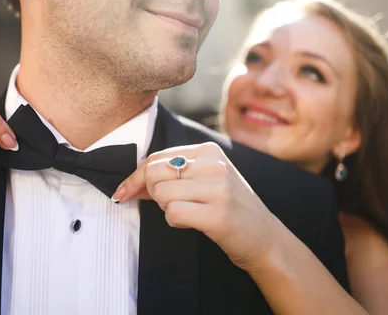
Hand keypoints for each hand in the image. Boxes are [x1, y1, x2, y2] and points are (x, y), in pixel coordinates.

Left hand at [112, 142, 277, 271]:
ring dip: (167, 208)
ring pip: (161, 194)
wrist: (264, 237)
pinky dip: (176, 222)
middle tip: (168, 204)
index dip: (135, 177)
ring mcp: (218, 188)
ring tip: (189, 212)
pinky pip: (172, 213)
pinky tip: (194, 222)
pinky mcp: (218, 214)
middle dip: (151, 193)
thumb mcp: (205, 180)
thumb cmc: (228, 207)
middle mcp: (213, 164)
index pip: (156, 157)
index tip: (124, 192)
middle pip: (153, 173)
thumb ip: (172, 175)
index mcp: (208, 151)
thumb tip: (129, 184)